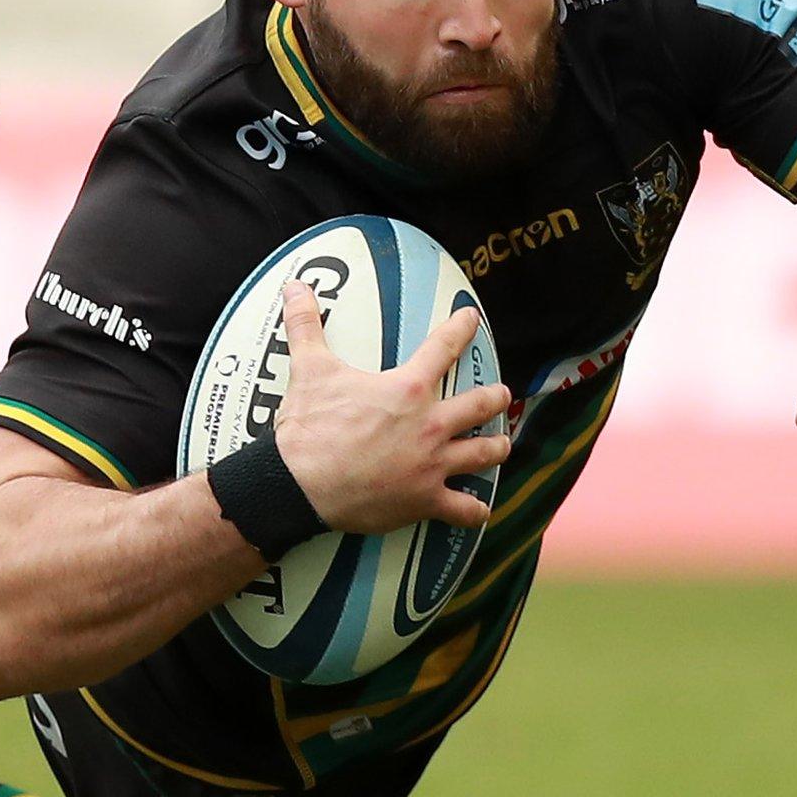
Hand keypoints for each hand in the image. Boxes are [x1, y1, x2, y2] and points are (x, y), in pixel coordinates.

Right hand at [271, 281, 511, 533]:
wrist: (299, 484)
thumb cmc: (309, 428)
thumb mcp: (308, 370)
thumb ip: (306, 326)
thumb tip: (294, 286)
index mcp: (407, 389)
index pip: (442, 348)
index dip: (461, 328)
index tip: (472, 319)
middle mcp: (429, 425)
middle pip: (479, 405)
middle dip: (495, 398)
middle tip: (501, 395)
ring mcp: (431, 465)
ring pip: (482, 454)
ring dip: (495, 448)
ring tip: (501, 445)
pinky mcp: (424, 500)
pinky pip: (463, 509)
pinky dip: (473, 510)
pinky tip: (479, 509)